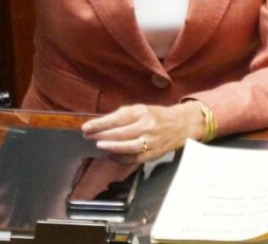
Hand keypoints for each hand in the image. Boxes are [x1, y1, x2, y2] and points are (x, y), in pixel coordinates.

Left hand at [81, 101, 205, 162]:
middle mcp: (147, 126)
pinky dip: (121, 158)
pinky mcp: (154, 154)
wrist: (181, 125)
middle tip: (88, 137)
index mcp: (142, 112)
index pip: (116, 118)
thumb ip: (123, 116)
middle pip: (120, 132)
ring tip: (99, 146)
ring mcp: (151, 141)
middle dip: (101, 135)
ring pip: (128, 146)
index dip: (99, 124)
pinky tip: (111, 155)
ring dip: (111, 147)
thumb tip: (101, 124)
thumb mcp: (141, 109)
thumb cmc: (157, 116)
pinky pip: (134, 158)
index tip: (86, 127)